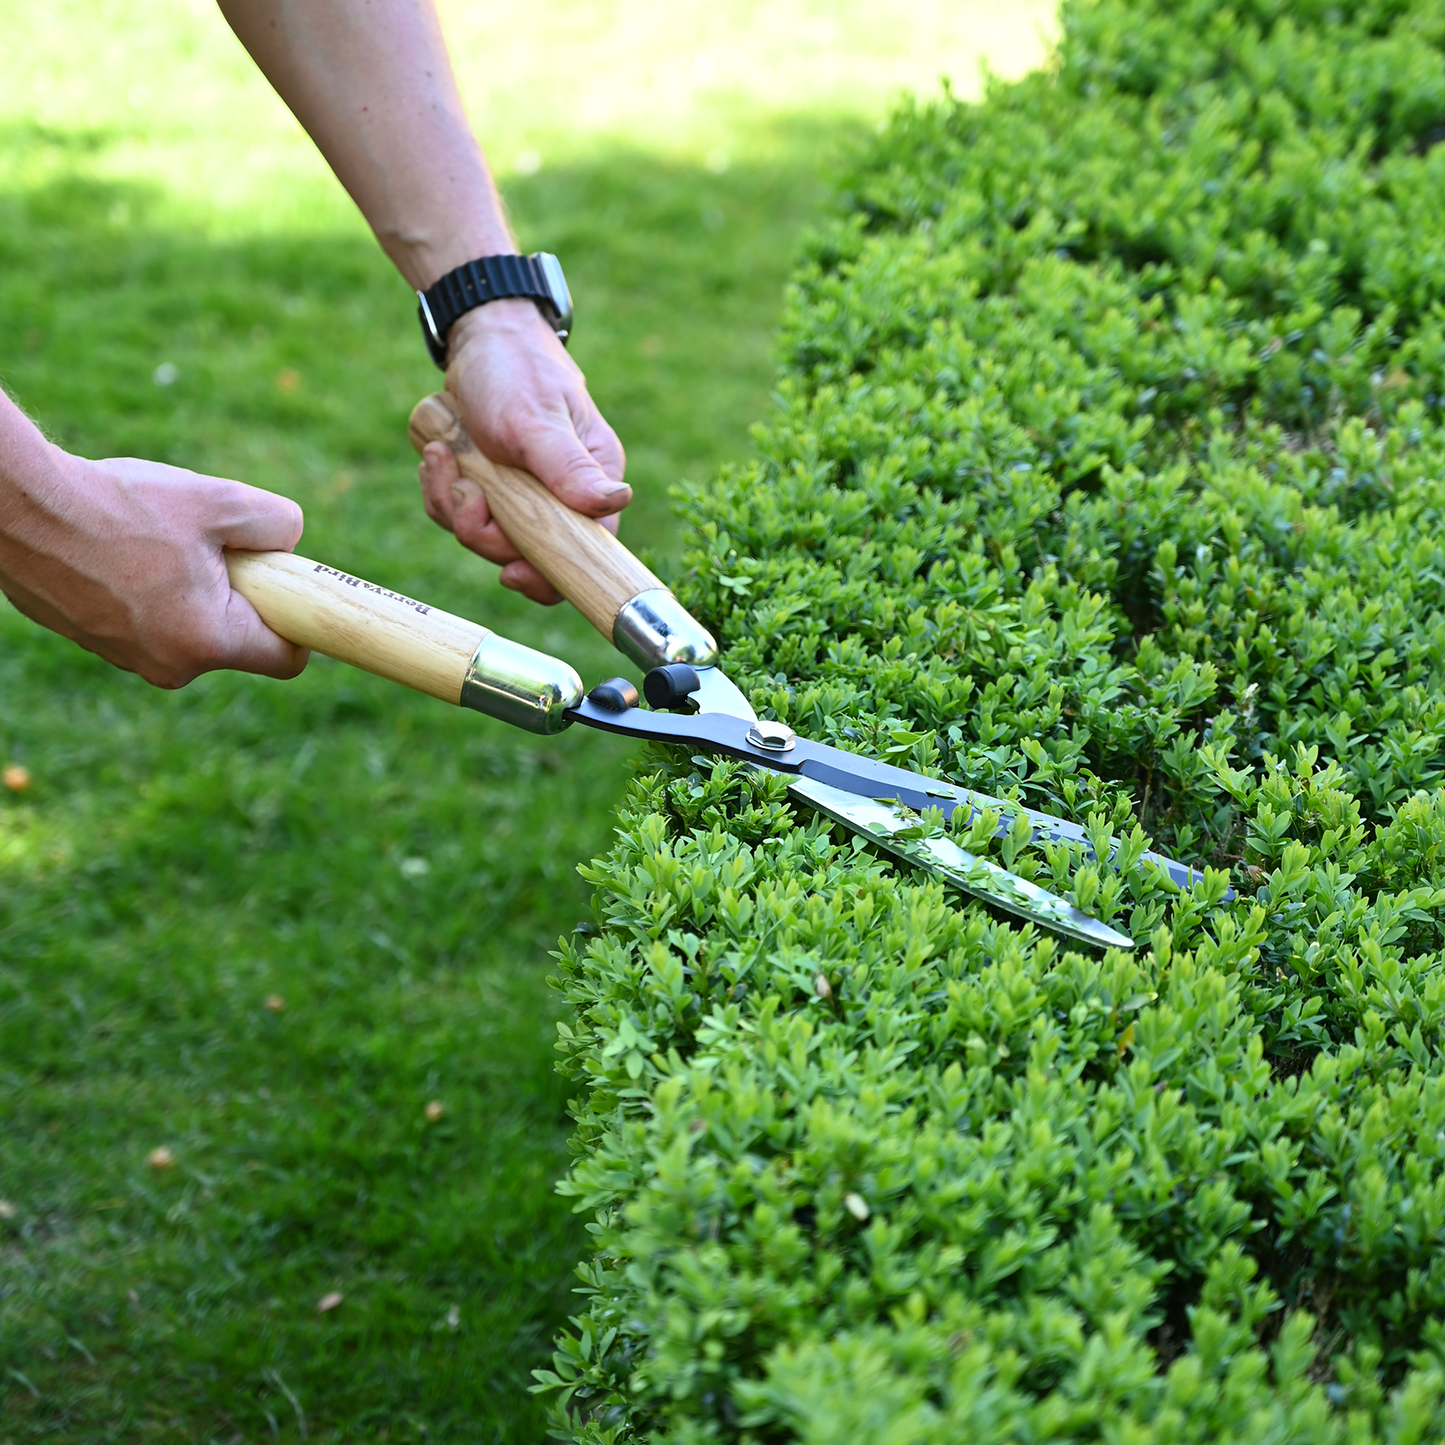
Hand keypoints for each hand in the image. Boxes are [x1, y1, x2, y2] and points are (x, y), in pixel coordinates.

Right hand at [0, 445, 307, 687]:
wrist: (16, 508)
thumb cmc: (118, 505)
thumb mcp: (220, 501)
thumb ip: (278, 523)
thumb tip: (291, 542)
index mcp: (208, 643)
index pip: (288, 658)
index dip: (298, 620)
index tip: (288, 586)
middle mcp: (169, 666)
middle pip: (237, 637)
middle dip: (237, 592)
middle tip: (206, 544)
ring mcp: (129, 659)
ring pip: (192, 626)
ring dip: (191, 586)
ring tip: (153, 542)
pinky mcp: (97, 642)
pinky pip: (150, 620)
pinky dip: (151, 589)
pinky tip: (122, 551)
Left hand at [417, 299, 628, 602]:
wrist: (481, 335)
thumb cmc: (519, 369)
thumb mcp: (538, 421)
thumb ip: (569, 468)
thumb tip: (615, 502)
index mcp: (591, 486)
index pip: (583, 555)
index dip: (546, 576)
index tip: (509, 571)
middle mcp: (562, 498)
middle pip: (524, 555)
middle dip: (482, 530)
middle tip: (466, 489)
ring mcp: (523, 496)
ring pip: (484, 537)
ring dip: (452, 504)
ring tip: (444, 458)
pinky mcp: (489, 489)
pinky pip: (459, 515)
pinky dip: (441, 492)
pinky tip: (440, 457)